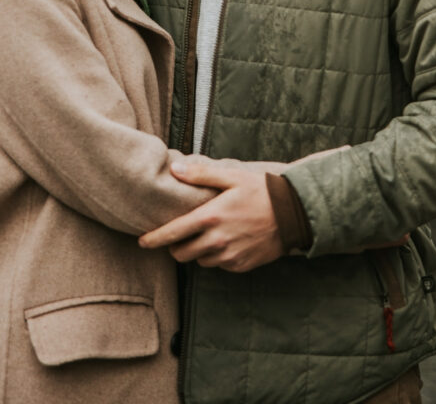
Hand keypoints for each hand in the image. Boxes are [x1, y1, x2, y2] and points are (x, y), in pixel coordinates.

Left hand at [138, 159, 283, 272]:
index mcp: (211, 217)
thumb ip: (201, 174)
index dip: (154, 239)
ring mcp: (230, 256)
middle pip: (182, 254)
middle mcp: (217, 240)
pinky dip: (216, 256)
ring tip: (206, 235)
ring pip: (200, 261)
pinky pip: (219, 265)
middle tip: (179, 235)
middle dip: (175, 246)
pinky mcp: (241, 266)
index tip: (142, 241)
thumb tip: (175, 169)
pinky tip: (225, 241)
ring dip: (197, 251)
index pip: (173, 233)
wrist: (293, 213)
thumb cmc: (260, 190)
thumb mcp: (231, 176)